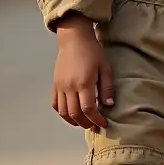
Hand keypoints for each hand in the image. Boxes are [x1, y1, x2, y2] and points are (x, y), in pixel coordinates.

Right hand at [51, 14, 114, 131]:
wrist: (74, 39)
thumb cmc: (92, 51)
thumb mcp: (105, 68)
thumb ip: (106, 88)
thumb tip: (108, 105)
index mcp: (84, 83)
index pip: (89, 109)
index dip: (96, 119)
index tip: (103, 123)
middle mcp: (70, 86)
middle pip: (75, 114)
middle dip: (86, 123)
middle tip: (94, 126)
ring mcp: (60, 86)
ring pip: (63, 112)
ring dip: (74, 121)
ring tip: (84, 122)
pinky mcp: (55, 84)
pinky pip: (55, 104)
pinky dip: (62, 112)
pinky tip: (71, 114)